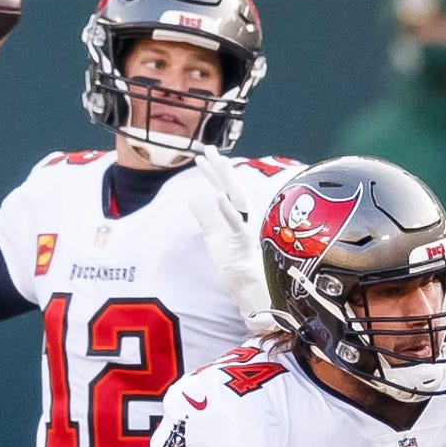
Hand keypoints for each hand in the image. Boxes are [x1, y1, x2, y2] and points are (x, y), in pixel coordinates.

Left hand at [187, 149, 276, 328]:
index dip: (213, 175)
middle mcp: (246, 221)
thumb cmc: (236, 269)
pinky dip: (228, 211)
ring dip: (227, 182)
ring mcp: (249, 231)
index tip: (202, 157)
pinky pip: (238, 225)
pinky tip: (219, 196)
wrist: (251, 296)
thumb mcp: (214, 239)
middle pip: (233, 190)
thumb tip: (194, 194)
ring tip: (218, 163)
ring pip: (239, 201)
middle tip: (209, 150)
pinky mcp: (247, 246)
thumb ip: (205, 218)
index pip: (225, 191)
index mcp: (238, 219)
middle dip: (220, 170)